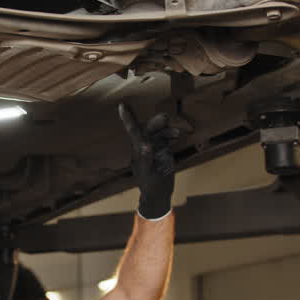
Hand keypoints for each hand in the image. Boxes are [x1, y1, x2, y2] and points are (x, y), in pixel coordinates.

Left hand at [119, 102, 177, 219]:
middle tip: (166, 117)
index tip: (121, 105)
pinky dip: (171, 135)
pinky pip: (165, 138)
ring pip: (159, 132)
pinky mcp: (162, 150)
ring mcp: (154, 147)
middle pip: (149, 128)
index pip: (133, 131)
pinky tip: (177, 136)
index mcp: (138, 150)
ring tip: (177, 133)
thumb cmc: (150, 186)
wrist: (158, 195)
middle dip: (157, 122)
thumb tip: (145, 145)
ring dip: (167, 129)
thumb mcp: (149, 173)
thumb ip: (147, 159)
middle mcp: (144, 146)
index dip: (128, 118)